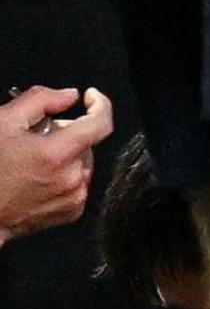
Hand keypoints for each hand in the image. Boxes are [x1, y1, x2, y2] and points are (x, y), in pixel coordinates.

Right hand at [0, 85, 107, 239]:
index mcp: (58, 154)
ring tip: (33, 160)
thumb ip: (40, 100)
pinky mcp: (70, 212)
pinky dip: (65, 175)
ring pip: (82, 161)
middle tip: (38, 137)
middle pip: (86, 142)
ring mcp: (72, 198)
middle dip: (67, 133)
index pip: (101, 122)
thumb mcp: (5, 122)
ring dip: (66, 155)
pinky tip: (39, 177)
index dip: (99, 104)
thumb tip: (69, 96)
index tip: (90, 97)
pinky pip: (78, 182)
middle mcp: (71, 178)